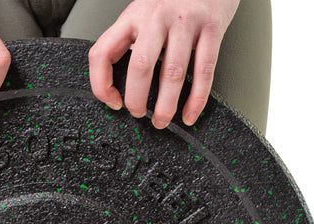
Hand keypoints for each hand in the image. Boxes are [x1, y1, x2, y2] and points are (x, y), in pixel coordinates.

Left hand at [88, 0, 239, 127]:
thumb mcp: (143, 13)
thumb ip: (131, 42)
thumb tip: (120, 87)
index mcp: (132, 16)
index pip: (102, 53)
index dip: (101, 84)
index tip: (112, 101)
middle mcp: (156, 17)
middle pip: (140, 66)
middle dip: (137, 99)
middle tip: (138, 114)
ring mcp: (185, 21)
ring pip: (172, 73)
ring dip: (166, 105)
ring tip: (162, 120)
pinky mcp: (212, 26)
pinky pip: (204, 70)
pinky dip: (196, 99)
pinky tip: (189, 113)